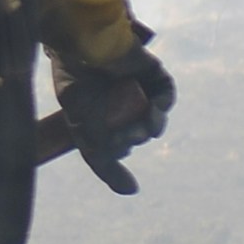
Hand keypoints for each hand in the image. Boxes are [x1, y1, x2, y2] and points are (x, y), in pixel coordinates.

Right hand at [55, 38, 174, 194]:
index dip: (118, 150)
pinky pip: (166, 94)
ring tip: (141, 129)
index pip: (120, 144)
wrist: (81, 50)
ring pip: (155, 117)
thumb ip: (106, 166)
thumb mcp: (86, 137)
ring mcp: (139, 88)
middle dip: (133, 138)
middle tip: (122, 134)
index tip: (112, 147)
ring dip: (151, 127)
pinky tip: (155, 112)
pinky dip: (163, 106)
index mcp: (102, 116)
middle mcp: (122, 103)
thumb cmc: (78, 89)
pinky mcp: (153, 73)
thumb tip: (133, 192)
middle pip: (139, 133)